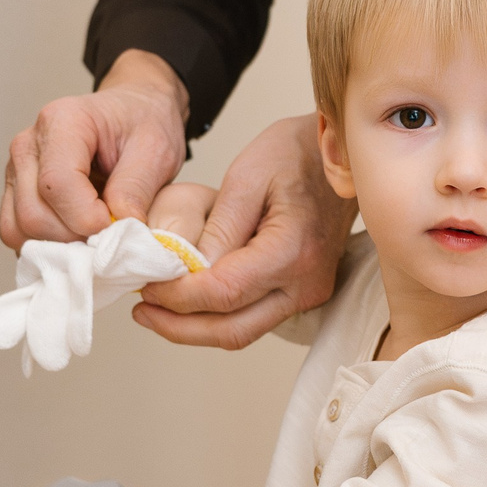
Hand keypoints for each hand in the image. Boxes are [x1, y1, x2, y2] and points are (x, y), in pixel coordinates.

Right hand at [1, 50, 189, 248]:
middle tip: (110, 234)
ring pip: (17, 229)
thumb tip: (118, 229)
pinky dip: (46, 245)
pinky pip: (16, 232)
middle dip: (74, 236)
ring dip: (58, 245)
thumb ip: (135, 188)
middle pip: (33, 213)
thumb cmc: (143, 123)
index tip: (117, 225)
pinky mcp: (16, 192)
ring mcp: (16, 170)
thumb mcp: (155, 149)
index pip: (57, 183)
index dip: (87, 218)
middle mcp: (28, 145)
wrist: (133, 112)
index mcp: (61, 121)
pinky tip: (78, 234)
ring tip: (95, 234)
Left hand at [134, 115, 354, 348]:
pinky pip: (254, 317)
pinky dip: (217, 316)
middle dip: (180, 327)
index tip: (146, 284)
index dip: (178, 297)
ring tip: (156, 308)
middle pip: (233, 330)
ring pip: (242, 332)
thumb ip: (219, 228)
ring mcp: (307, 292)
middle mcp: (305, 283)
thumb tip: (188, 272)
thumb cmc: (297, 154)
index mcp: (292, 251)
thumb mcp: (247, 176)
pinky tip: (189, 300)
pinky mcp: (302, 292)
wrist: (344, 154)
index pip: (223, 293)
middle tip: (142, 310)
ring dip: (195, 328)